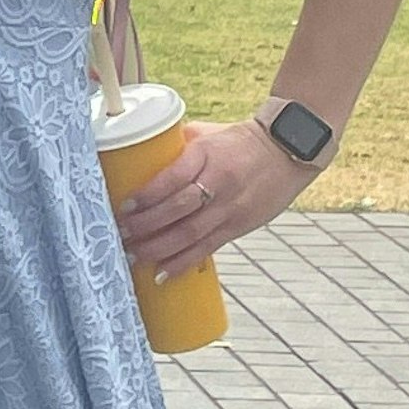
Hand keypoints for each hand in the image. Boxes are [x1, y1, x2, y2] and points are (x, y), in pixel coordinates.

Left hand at [110, 119, 312, 282]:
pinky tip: (163, 274)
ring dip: (158, 249)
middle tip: (120, 235)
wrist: (288, 151)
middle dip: (145, 227)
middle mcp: (218, 183)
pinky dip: (183, 263)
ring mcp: (230, 208)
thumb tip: (140, 156)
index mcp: (207, 155)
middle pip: (177, 211)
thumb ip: (177, 146)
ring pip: (190, 234)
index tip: (124, 207)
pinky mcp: (239, 226)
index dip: (147, 196)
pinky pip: (207, 248)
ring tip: (132, 257)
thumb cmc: (241, 140)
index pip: (172, 179)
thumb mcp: (208, 134)